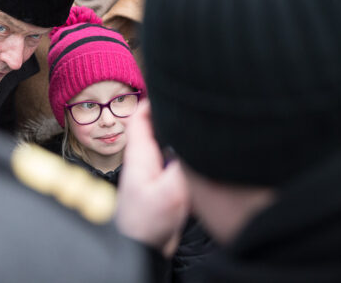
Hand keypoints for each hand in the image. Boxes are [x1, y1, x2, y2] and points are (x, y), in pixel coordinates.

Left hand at [116, 100, 189, 257]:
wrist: (141, 251)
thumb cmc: (146, 224)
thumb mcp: (171, 193)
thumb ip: (184, 166)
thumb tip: (197, 143)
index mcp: (140, 156)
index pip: (140, 117)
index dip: (153, 100)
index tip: (171, 89)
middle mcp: (145, 160)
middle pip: (155, 127)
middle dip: (171, 114)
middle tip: (192, 105)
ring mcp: (154, 174)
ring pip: (166, 144)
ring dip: (180, 134)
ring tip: (200, 124)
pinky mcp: (164, 187)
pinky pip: (175, 161)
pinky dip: (186, 154)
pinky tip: (201, 155)